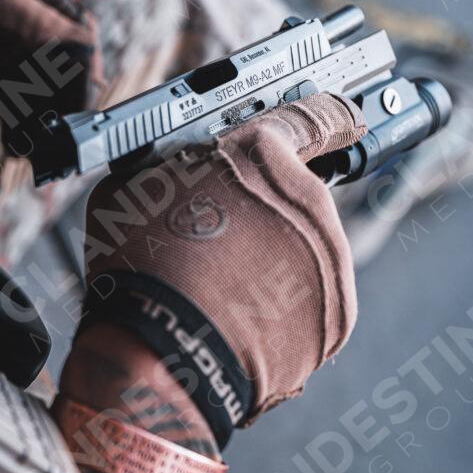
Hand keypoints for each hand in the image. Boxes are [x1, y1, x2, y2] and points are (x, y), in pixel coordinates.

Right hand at [78, 93, 365, 437]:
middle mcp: (307, 201)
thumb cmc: (138, 266)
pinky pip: (311, 306)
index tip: (341, 121)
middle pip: (296, 199)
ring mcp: (329, 262)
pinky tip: (241, 325)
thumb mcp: (131, 186)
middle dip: (266, 217)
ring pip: (304, 255)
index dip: (324, 118)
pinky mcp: (337, 318)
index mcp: (259, 156)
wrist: (161, 354)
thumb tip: (173, 163)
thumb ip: (172, 163)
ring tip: (221, 294)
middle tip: (218, 245)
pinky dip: (283, 315)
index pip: (311, 117)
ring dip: (273, 268)